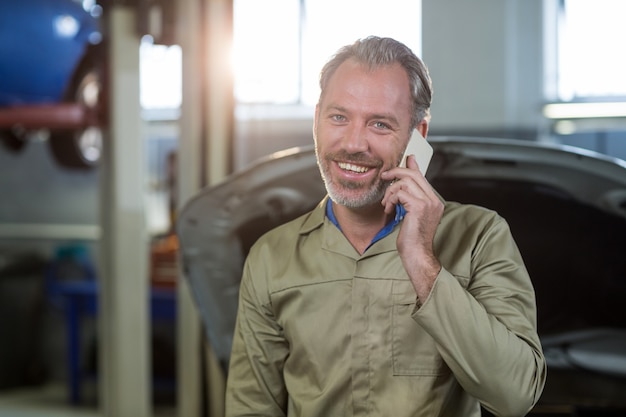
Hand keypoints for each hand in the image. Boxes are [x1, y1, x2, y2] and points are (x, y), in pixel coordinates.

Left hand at [381, 154, 443, 301]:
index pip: (421, 176)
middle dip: (395, 173)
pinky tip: (388, 210)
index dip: (410, 166)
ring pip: (405, 181)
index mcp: (434, 201)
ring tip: (386, 204)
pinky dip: (390, 199)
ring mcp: (428, 203)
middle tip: (384, 178)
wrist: (417, 255)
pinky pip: (400, 193)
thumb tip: (401, 186)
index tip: (404, 160)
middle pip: (413, 174)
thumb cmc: (412, 238)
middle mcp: (434, 200)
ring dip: (390, 191)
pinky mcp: (419, 207)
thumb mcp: (409, 214)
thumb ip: (408, 198)